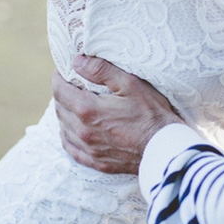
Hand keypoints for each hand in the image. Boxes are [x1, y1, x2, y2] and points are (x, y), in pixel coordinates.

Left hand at [52, 56, 183, 174]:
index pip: (59, 90)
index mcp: (87, 110)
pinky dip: (68, 136)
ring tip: (73, 104)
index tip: (64, 71)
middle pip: (59, 108)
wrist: (165, 148)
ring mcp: (89, 149)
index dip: (59, 77)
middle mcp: (83, 131)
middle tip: (71, 84)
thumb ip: (101, 70)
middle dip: (62, 93)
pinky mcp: (96, 162)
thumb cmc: (152, 113)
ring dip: (64, 114)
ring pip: (63, 128)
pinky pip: (71, 148)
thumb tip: (77, 61)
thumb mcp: (130, 83)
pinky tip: (72, 131)